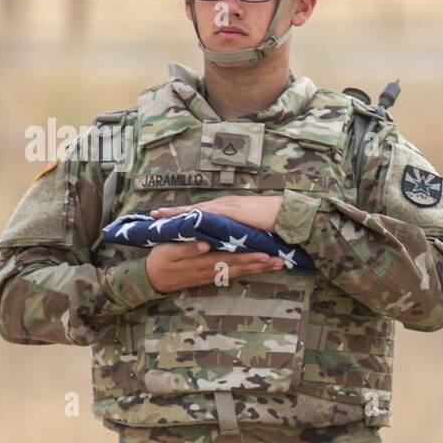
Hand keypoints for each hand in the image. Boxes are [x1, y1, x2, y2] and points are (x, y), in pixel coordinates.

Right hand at [144, 240, 283, 293]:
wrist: (152, 279)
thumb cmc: (159, 260)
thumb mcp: (168, 251)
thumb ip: (187, 248)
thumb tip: (206, 243)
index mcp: (204, 262)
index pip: (231, 258)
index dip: (249, 257)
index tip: (265, 254)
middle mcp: (212, 270)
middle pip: (241, 267)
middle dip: (261, 264)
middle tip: (281, 260)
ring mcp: (213, 275)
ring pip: (240, 271)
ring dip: (259, 269)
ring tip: (278, 264)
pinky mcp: (212, 276)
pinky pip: (234, 273)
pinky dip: (249, 270)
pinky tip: (261, 268)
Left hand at [150, 194, 283, 231]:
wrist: (288, 214)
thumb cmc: (275, 219)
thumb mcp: (253, 225)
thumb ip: (240, 230)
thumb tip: (232, 237)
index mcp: (231, 207)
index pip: (204, 211)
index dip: (186, 213)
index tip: (168, 216)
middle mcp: (227, 204)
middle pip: (195, 208)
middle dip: (175, 212)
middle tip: (154, 214)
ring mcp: (229, 207)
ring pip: (197, 210)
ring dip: (179, 213)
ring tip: (160, 216)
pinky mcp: (232, 212)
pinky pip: (208, 214)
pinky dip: (193, 216)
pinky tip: (180, 220)